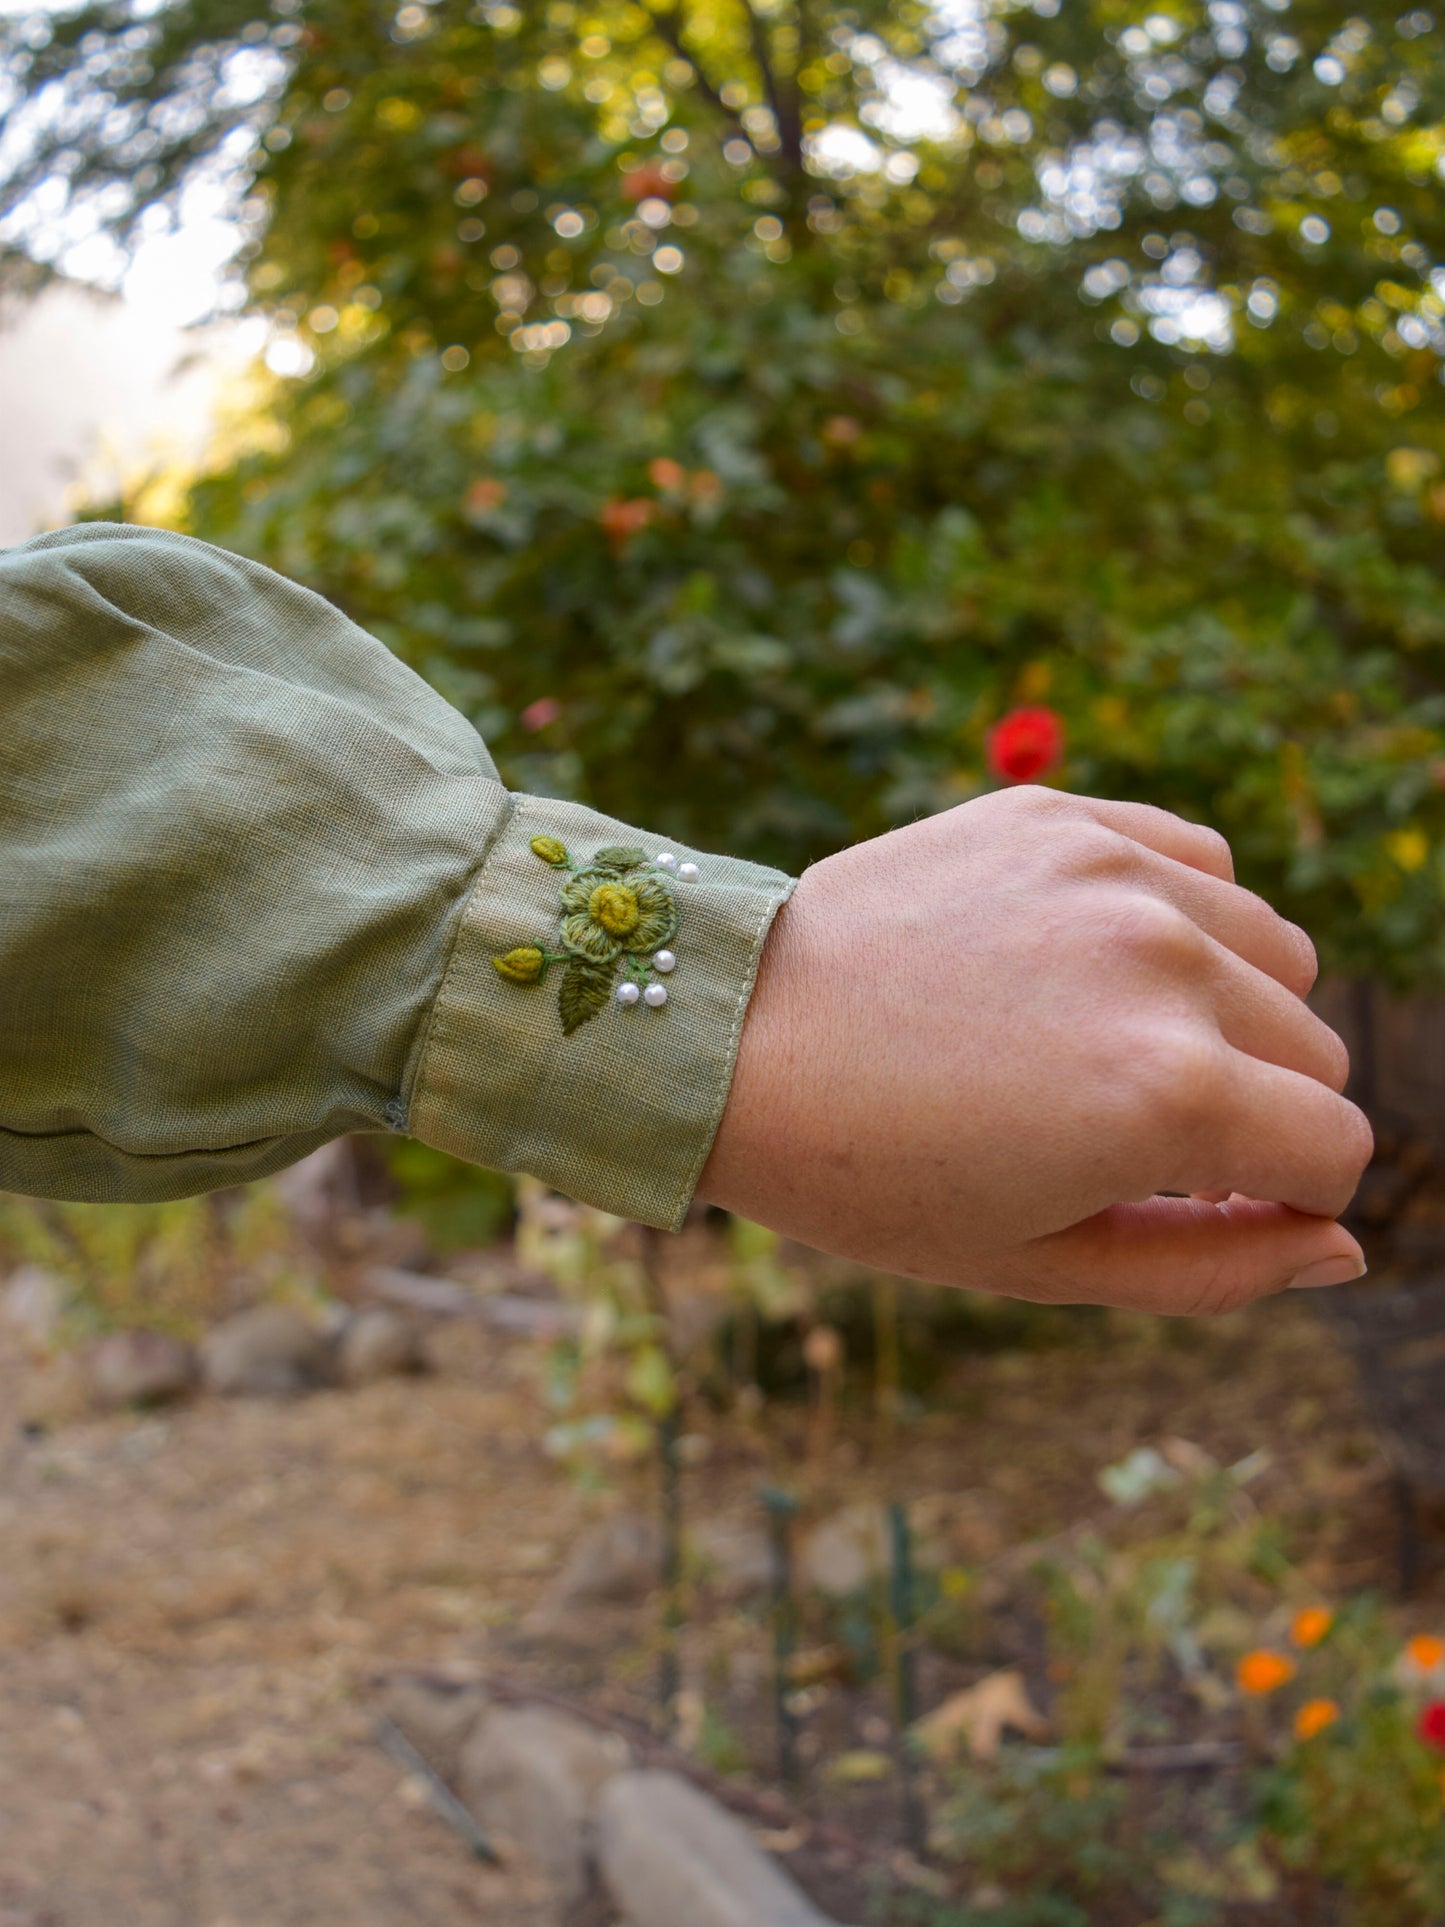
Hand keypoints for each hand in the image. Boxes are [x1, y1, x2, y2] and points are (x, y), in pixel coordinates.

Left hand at [699, 788, 1370, 1314]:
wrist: (731, 1038)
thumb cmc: (872, 1175)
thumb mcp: (1042, 1264)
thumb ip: (1215, 1269)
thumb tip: (1341, 1247)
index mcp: (1169, 1093)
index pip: (1336, 1148)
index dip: (1283, 1196)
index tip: (1205, 1201)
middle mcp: (1165, 962)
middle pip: (1316, 1049)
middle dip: (1255, 1109)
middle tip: (1127, 1130)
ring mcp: (1115, 873)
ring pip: (1274, 951)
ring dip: (1228, 1009)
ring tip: (1106, 1043)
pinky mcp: (1063, 815)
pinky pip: (1200, 861)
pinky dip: (1181, 916)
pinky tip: (1091, 959)